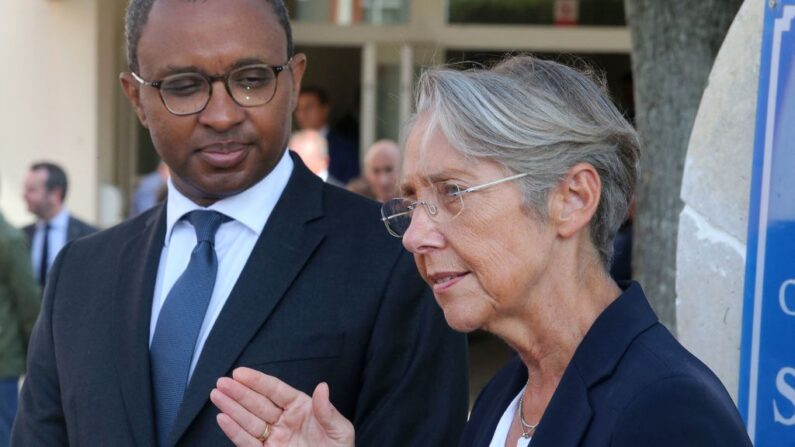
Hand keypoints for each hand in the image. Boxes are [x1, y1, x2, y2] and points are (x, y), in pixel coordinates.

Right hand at [211, 367, 354, 446]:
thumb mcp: (340, 431)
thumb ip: (328, 412)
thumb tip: (322, 387)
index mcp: (302, 409)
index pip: (276, 391)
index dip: (258, 381)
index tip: (240, 373)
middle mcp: (285, 421)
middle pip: (258, 403)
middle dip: (239, 393)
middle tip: (221, 382)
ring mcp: (274, 438)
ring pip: (249, 421)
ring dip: (232, 408)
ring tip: (216, 395)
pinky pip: (248, 442)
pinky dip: (234, 431)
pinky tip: (223, 418)